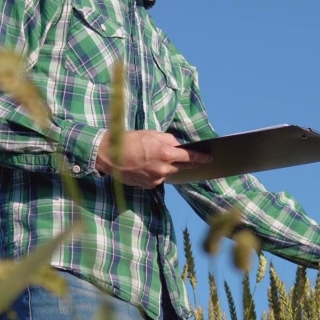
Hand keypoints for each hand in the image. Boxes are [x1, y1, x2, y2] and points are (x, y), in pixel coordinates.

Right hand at [94, 130, 210, 187]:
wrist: (110, 155)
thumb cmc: (130, 141)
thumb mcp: (151, 134)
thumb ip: (168, 140)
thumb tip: (178, 145)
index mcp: (166, 153)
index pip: (189, 157)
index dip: (201, 158)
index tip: (209, 158)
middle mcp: (163, 168)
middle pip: (181, 166)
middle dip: (186, 162)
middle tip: (193, 160)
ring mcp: (156, 178)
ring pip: (169, 172)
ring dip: (168, 166)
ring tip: (157, 158)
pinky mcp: (149, 185)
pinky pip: (158, 178)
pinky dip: (157, 172)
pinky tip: (147, 165)